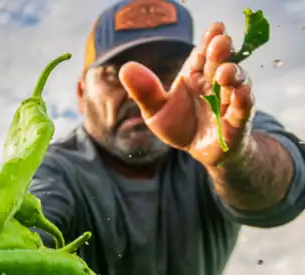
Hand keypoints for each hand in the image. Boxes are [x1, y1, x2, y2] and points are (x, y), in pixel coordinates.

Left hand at [118, 22, 254, 166]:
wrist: (200, 151)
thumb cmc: (180, 125)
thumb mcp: (157, 111)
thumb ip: (145, 92)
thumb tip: (126, 67)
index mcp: (195, 76)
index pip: (203, 54)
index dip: (209, 41)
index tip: (215, 27)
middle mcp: (214, 84)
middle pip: (220, 63)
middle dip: (221, 52)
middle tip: (220, 42)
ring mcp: (228, 101)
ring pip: (236, 83)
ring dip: (233, 75)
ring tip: (225, 72)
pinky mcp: (237, 121)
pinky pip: (243, 109)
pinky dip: (243, 100)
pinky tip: (241, 93)